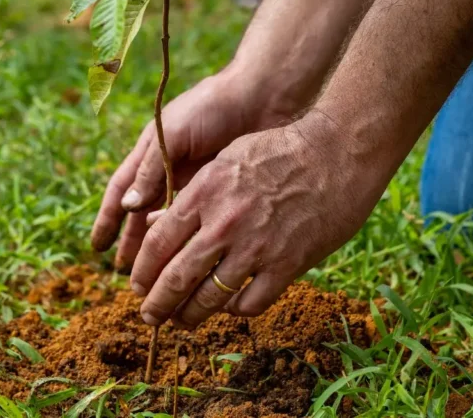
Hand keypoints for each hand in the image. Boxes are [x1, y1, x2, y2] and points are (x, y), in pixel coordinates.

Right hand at [90, 64, 297, 269]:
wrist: (262, 95)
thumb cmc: (210, 107)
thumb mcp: (173, 134)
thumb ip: (151, 169)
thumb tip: (129, 207)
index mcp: (152, 151)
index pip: (122, 190)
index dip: (108, 219)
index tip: (98, 247)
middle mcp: (171, 168)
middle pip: (146, 214)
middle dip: (136, 245)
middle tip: (130, 278)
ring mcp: (198, 179)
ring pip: (174, 223)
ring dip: (164, 249)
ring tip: (159, 278)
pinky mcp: (223, 189)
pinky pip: (202, 220)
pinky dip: (193, 241)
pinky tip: (190, 263)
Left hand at [129, 111, 387, 327]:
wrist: (336, 153)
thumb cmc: (279, 150)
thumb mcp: (226, 160)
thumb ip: (191, 194)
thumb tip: (154, 220)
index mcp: (204, 193)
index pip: (157, 242)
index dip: (142, 270)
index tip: (137, 286)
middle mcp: (224, 223)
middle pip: (176, 277)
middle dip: (156, 304)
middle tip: (149, 316)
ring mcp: (256, 246)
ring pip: (210, 297)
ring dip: (190, 315)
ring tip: (183, 321)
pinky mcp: (286, 264)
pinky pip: (251, 303)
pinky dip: (235, 311)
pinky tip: (230, 308)